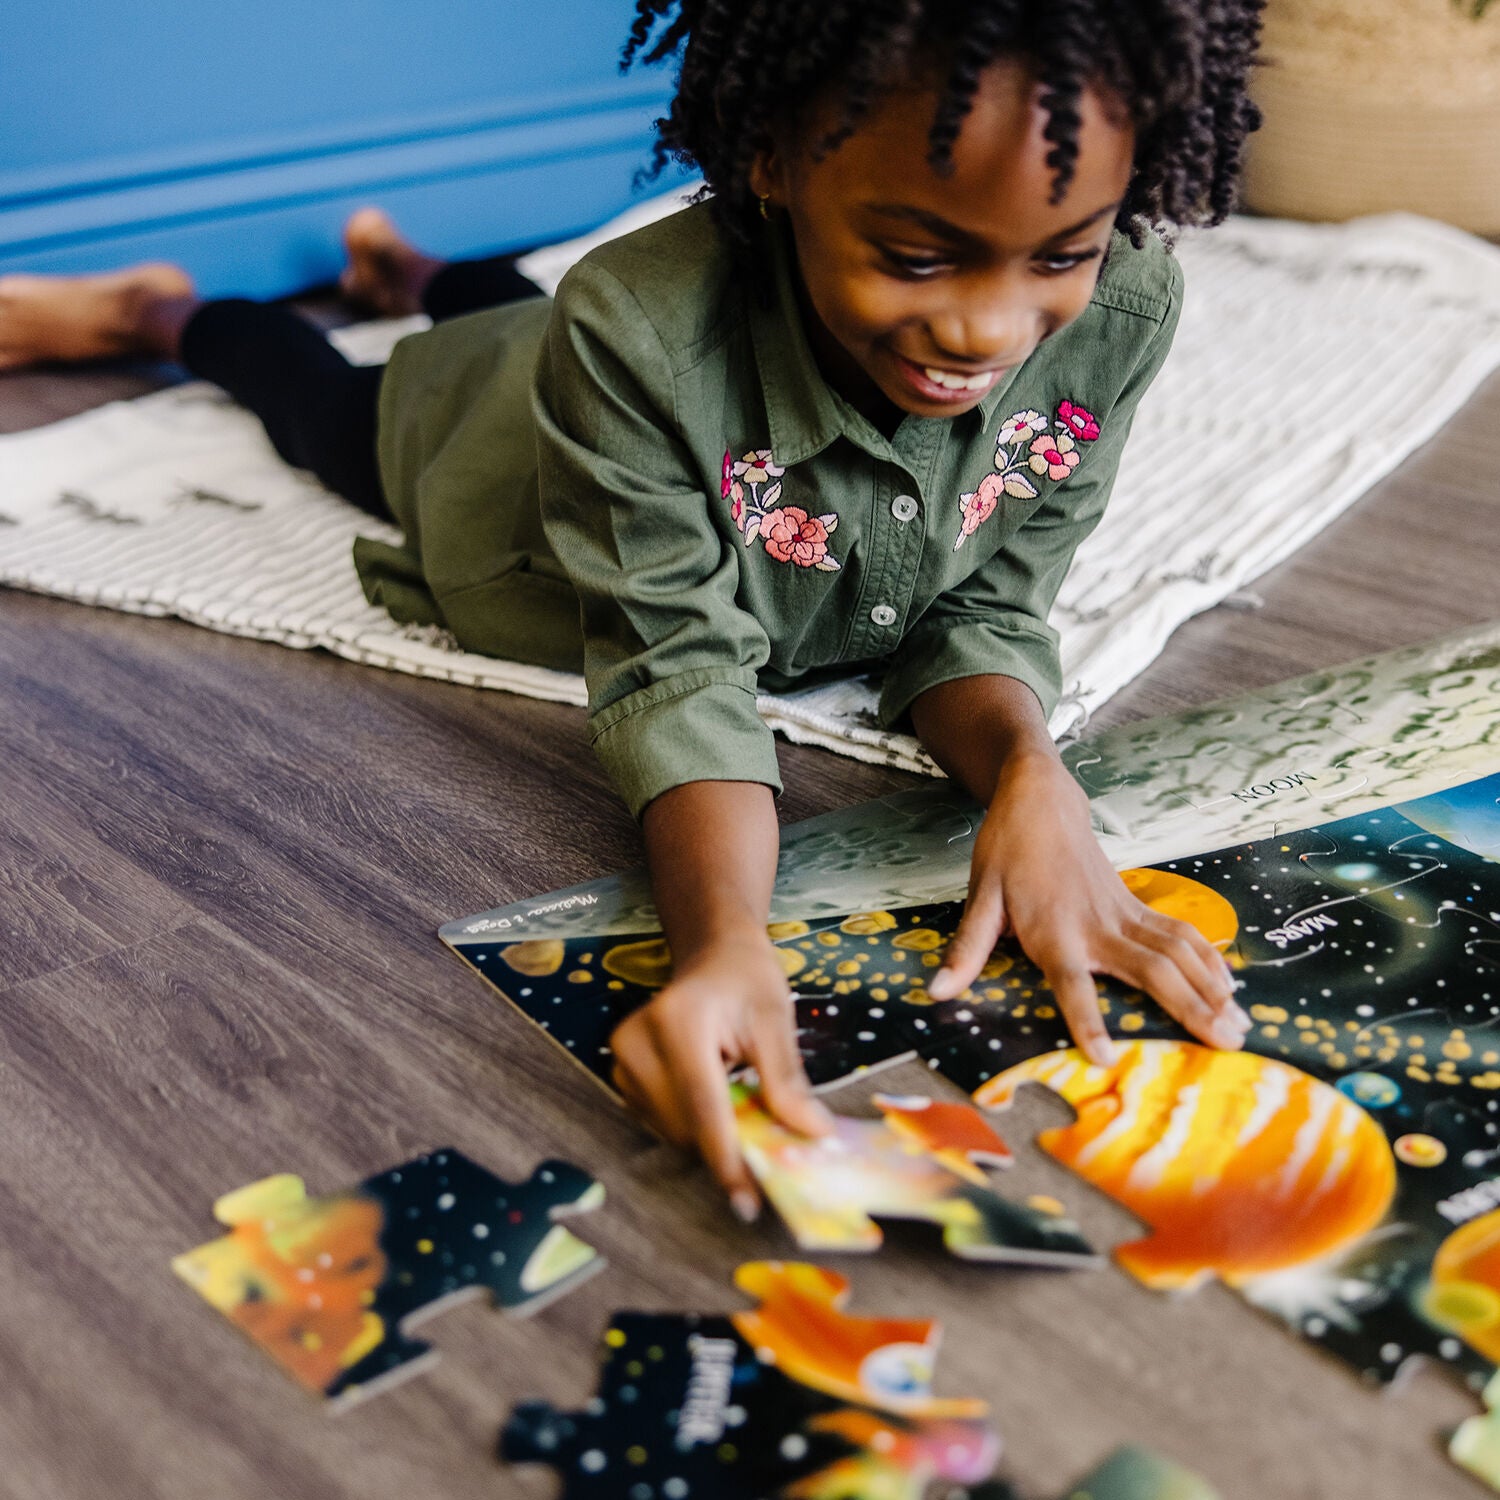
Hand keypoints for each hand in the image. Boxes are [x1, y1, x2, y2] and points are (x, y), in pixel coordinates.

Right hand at [609, 934, 832, 1219]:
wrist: (712, 955)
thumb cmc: (747, 980)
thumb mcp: (776, 1021)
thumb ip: (788, 1080)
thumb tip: (812, 1135)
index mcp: (678, 1023)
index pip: (703, 1108)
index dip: (727, 1160)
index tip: (749, 1202)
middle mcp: (637, 1042)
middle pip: (686, 1127)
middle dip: (729, 1146)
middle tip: (771, 1145)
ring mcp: (622, 1060)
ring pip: (673, 1132)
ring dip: (712, 1136)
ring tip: (740, 1100)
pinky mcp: (621, 1076)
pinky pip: (662, 1123)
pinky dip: (695, 1126)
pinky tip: (716, 1097)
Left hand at [926, 751, 1249, 1064]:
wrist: (1040, 799)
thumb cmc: (1006, 851)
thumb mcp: (980, 898)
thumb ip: (967, 949)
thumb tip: (936, 992)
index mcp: (1053, 931)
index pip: (1071, 984)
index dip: (1087, 1020)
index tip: (1106, 1058)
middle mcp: (1096, 926)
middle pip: (1151, 972)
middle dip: (1190, 1009)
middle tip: (1226, 1046)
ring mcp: (1122, 913)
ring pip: (1178, 953)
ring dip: (1211, 989)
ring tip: (1239, 1026)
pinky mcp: (1135, 904)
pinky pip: (1179, 933)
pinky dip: (1207, 959)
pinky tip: (1229, 985)